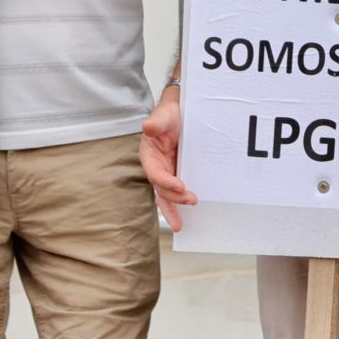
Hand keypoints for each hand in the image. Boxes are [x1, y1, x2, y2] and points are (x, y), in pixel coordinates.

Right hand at [139, 89, 196, 231]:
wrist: (180, 113)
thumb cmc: (169, 114)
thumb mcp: (164, 115)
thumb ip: (157, 122)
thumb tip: (148, 127)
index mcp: (149, 155)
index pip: (155, 172)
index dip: (165, 181)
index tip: (179, 186)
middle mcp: (157, 167)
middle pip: (161, 188)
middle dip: (173, 198)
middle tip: (190, 201)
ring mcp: (168, 171)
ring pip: (168, 194)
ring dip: (174, 207)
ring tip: (179, 225)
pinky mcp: (180, 172)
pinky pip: (180, 189)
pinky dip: (182, 200)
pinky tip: (190, 212)